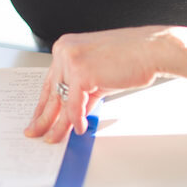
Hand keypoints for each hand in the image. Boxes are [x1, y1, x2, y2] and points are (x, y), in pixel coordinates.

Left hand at [25, 26, 168, 142]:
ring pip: (62, 101)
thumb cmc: (130, 57)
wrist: (150, 50)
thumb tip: (76, 112)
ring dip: (58, 124)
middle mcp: (63, 51)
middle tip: (35, 132)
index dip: (44, 103)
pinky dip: (76, 120)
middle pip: (52, 92)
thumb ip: (84, 91)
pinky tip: (79, 130)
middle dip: (44, 117)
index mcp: (65, 47)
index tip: (38, 117)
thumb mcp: (98, 73)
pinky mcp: (81, 73)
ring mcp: (71, 61)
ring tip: (53, 139)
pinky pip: (74, 104)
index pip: (50, 81)